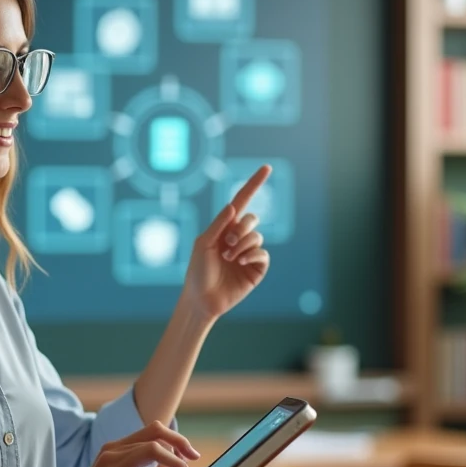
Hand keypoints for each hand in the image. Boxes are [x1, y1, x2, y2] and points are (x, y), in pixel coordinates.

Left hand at [182, 164, 272, 320]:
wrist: (202, 299)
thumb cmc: (198, 272)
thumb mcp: (203, 244)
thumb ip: (218, 225)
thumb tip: (233, 206)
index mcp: (224, 227)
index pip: (242, 201)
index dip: (254, 184)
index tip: (267, 167)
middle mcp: (238, 237)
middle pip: (252, 219)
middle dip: (242, 228)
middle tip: (227, 242)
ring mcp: (249, 253)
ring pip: (257, 236)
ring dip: (242, 245)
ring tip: (229, 258)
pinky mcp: (256, 268)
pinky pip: (263, 254)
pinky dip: (252, 255)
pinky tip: (240, 263)